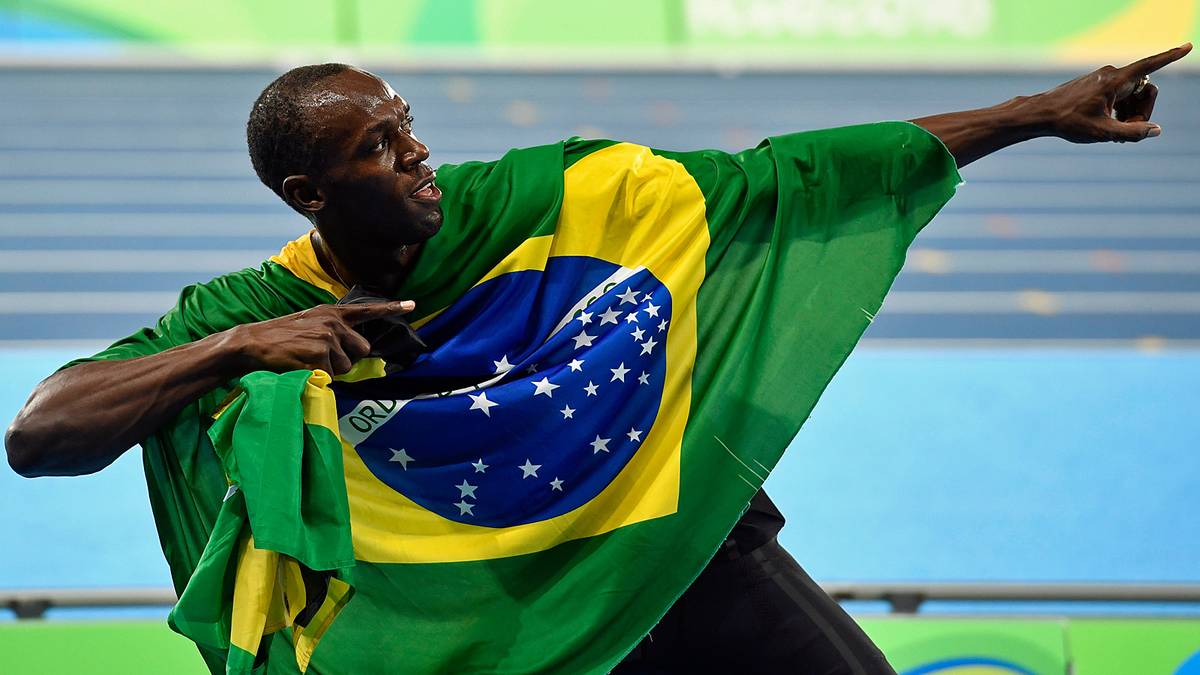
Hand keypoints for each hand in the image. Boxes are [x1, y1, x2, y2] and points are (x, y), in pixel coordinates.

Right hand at [226, 300, 415, 375]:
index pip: (367, 310)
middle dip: (348, 359)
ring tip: (306, 361)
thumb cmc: (281, 338)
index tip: (413, 304)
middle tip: (321, 358)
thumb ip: (334, 333)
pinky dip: (318, 377)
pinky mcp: (318, 354)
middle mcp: (333, 322)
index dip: (392, 308)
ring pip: (346, 367)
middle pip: (362, 350)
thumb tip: (354, 355)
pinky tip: (300, 366)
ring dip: (331, 370)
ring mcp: (327, 337)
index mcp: (332, 313)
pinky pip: (330, 376)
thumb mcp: (310, 325)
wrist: (252, 343)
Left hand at [1038, 43, 1191, 143]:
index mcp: (1115, 81)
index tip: (1189, 46)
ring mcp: (1103, 78)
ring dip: (1131, 112)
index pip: (1150, 65)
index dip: (1171, 57)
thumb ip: (1132, 132)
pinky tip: (1106, 124)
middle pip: (1145, 90)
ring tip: (1113, 130)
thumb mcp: (1102, 132)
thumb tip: (1155, 130)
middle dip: (1143, 111)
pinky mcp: (1097, 85)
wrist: (1040, 114)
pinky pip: (1120, 95)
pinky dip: (1120, 110)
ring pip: (1133, 94)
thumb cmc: (1068, 122)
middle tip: (1127, 130)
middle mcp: (1111, 74)